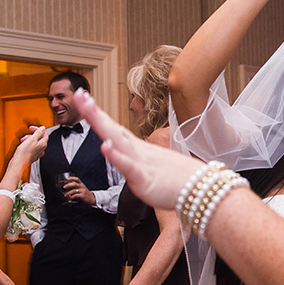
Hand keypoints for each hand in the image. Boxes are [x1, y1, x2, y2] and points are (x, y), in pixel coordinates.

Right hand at [10, 126, 46, 166]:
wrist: (18, 163)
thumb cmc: (24, 153)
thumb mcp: (32, 139)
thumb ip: (38, 133)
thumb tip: (43, 128)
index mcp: (43, 144)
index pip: (44, 133)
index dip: (38, 129)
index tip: (31, 128)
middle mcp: (42, 149)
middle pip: (39, 138)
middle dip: (32, 135)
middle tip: (25, 136)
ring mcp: (37, 153)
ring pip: (35, 143)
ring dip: (28, 140)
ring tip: (22, 141)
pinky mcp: (32, 155)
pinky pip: (31, 147)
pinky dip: (27, 145)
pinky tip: (22, 146)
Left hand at [62, 177, 95, 204]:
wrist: (92, 198)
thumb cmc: (85, 193)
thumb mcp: (82, 188)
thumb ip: (76, 186)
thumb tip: (67, 186)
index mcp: (81, 184)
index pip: (77, 179)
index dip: (72, 178)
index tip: (67, 179)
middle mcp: (82, 187)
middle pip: (74, 184)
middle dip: (68, 185)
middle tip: (64, 187)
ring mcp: (83, 191)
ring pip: (74, 190)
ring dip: (68, 193)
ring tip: (65, 195)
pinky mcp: (83, 195)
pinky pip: (75, 195)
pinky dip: (71, 197)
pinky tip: (69, 198)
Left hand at [74, 89, 203, 210]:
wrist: (204, 190)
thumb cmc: (182, 180)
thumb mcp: (156, 167)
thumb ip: (140, 161)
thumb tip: (130, 156)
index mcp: (139, 150)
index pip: (114, 129)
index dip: (98, 114)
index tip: (84, 97)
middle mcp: (139, 153)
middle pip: (112, 129)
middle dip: (94, 112)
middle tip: (78, 94)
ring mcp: (142, 164)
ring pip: (118, 142)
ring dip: (102, 125)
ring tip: (88, 108)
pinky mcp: (146, 180)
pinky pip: (129, 167)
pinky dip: (117, 156)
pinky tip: (106, 146)